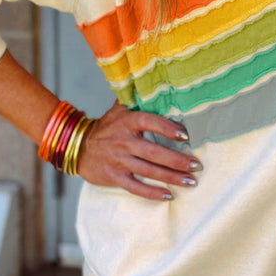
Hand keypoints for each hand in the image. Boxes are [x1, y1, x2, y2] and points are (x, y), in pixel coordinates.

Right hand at [77, 102, 202, 201]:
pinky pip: (136, 187)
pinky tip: (169, 195)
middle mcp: (123, 141)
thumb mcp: (118, 108)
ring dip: (172, 178)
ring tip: (191, 181)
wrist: (78, 147)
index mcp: (127, 122)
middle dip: (177, 160)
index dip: (167, 129)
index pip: (150, 122)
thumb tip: (154, 80)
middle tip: (197, 165)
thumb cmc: (106, 127)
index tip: (185, 135)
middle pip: (154, 152)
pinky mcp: (114, 177)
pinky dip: (152, 193)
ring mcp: (118, 160)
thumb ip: (136, 97)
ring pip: (149, 171)